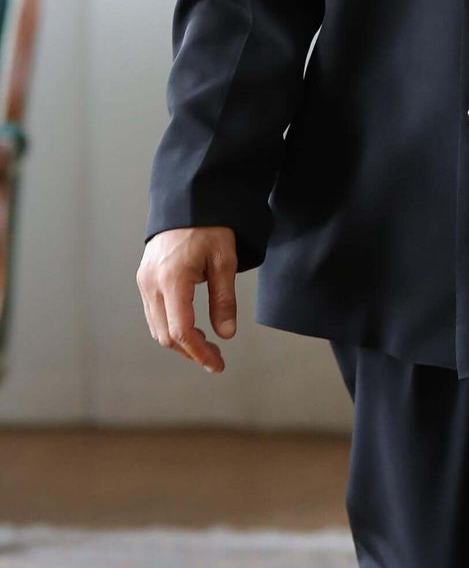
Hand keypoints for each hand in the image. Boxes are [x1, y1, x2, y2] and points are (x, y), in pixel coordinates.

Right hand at [137, 226, 238, 371]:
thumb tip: (226, 334)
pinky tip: (191, 328)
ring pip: (157, 328)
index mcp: (172, 279)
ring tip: (207, 346)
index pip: (182, 331)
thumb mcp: (225, 260)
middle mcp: (151, 284)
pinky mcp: (144, 280)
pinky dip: (171, 328)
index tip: (218, 364)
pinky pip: (154, 314)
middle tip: (217, 357)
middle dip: (191, 351)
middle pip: (166, 335)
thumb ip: (224, 299)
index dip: (200, 352)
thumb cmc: (209, 227)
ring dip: (180, 343)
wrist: (186, 202)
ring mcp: (144, 282)